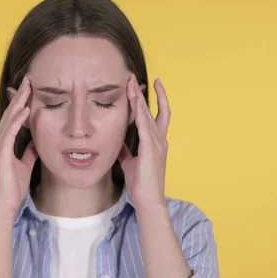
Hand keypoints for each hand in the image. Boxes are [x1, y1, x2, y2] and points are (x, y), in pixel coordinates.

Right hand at [0, 77, 37, 215]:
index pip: (13, 119)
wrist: (3, 206)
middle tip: (29, 80)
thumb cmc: (12, 189)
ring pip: (9, 119)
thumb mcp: (25, 166)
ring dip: (19, 103)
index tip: (30, 90)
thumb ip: (29, 152)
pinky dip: (17, 120)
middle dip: (20, 97)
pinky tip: (25, 109)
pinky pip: (10, 133)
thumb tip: (36, 141)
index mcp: (3, 144)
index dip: (21, 104)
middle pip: (11, 114)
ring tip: (28, 88)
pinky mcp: (1, 154)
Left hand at [118, 74, 170, 208]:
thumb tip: (116, 141)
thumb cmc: (141, 183)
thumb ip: (125, 150)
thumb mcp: (129, 162)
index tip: (141, 86)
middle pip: (153, 109)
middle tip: (133, 77)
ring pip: (148, 114)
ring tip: (131, 84)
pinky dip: (140, 113)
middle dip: (142, 92)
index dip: (149, 99)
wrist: (148, 199)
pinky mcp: (150, 149)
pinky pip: (145, 126)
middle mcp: (159, 139)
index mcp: (156, 142)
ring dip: (138, 98)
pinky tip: (135, 102)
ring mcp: (157, 143)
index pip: (155, 115)